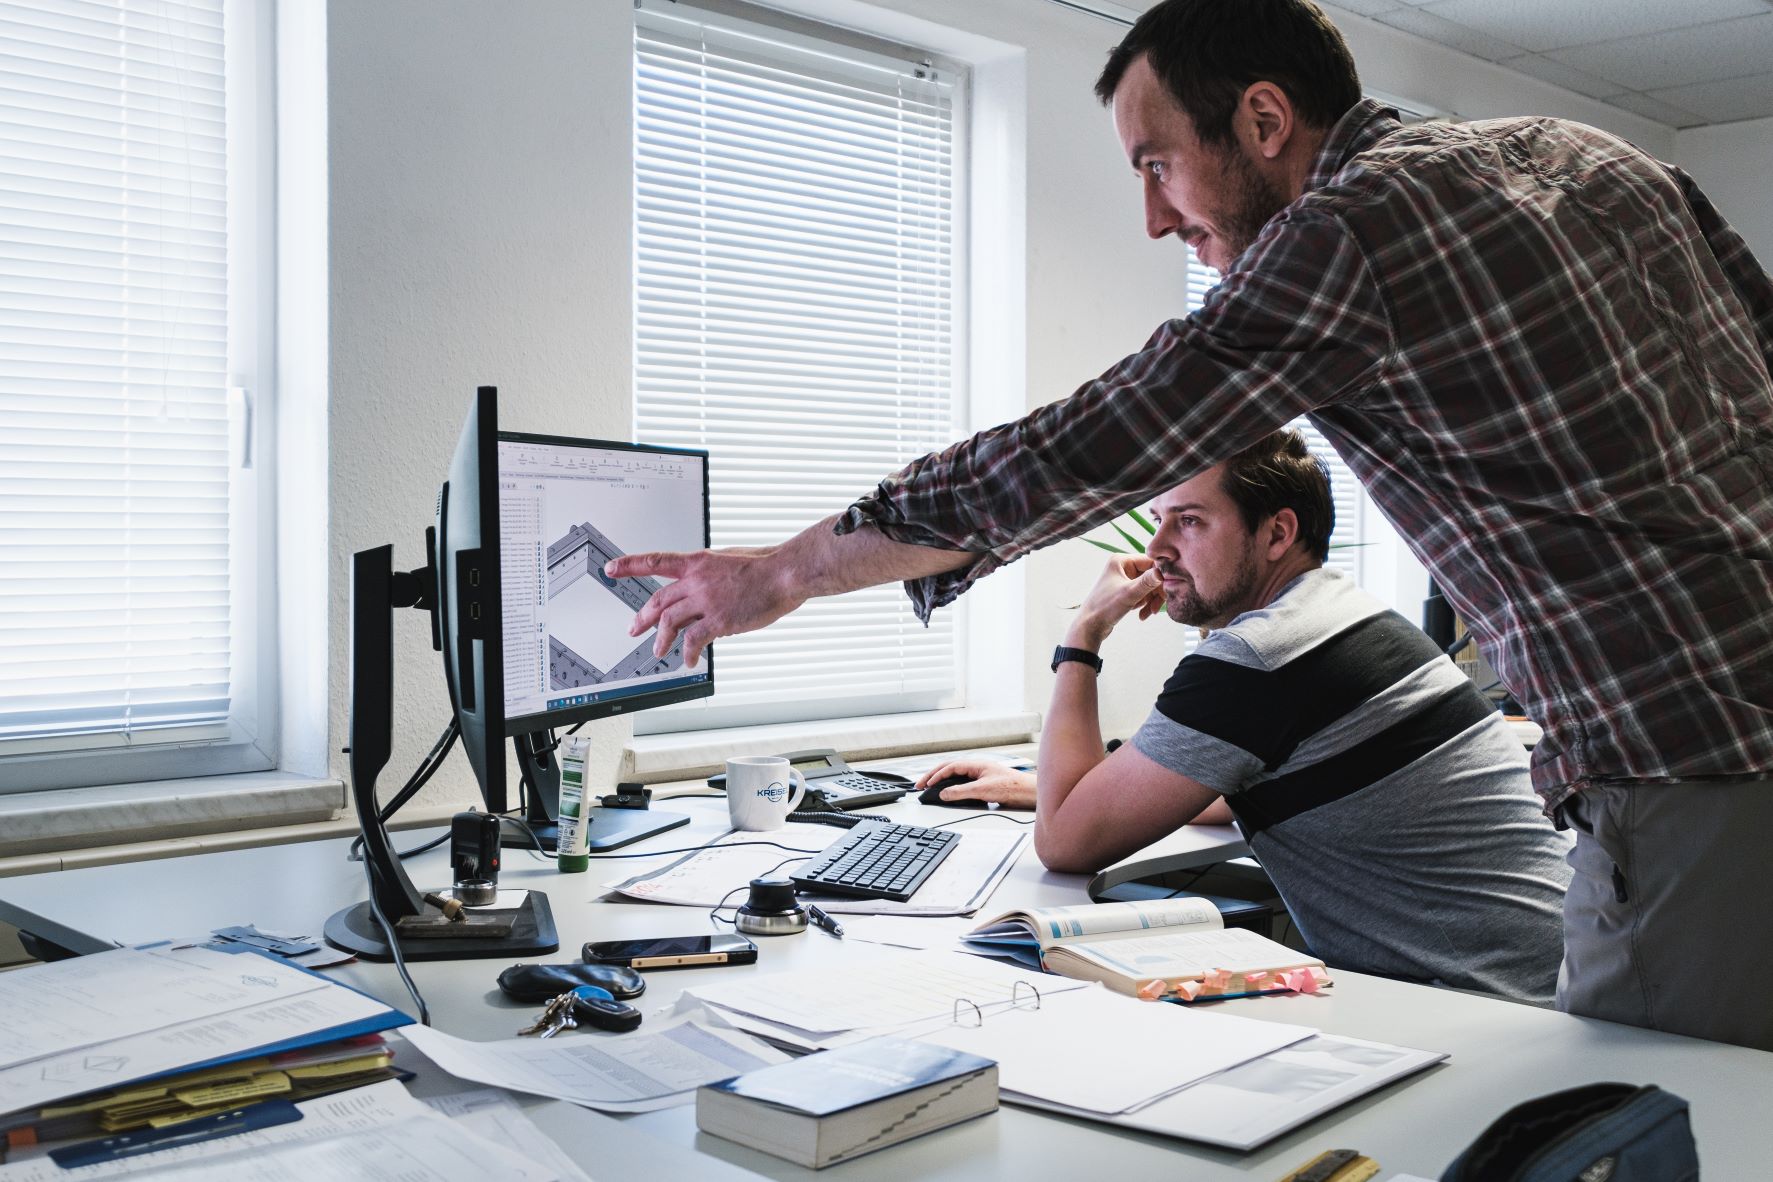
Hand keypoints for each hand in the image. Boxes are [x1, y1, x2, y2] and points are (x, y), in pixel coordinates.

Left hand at [604, 545, 800, 668]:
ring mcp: (706, 601)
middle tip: (634, 628)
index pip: (655, 561)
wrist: (785, 572)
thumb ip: (708, 572)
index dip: (630, 565)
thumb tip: (700, 584)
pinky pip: (694, 640)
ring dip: (660, 639)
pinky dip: (688, 652)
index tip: (612, 569)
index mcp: (697, 562)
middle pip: (658, 600)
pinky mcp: (719, 620)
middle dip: (642, 617)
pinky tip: (689, 659)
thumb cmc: (765, 564)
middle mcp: (696, 581)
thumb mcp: (728, 559)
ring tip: (659, 650)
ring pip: (669, 622)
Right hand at [912, 759, 1036, 808]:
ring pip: (955, 775)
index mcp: (975, 764)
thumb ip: (961, 792)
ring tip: (929, 787)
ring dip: (941, 780)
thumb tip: (943, 794)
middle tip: (920, 785)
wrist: (1028, 793)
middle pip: (949, 768)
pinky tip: (949, 792)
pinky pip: (963, 782)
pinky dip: (952, 786)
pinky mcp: (984, 784)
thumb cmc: (1011, 786)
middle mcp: (977, 768)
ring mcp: (980, 775)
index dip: (935, 775)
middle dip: (933, 776)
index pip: (949, 767)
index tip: (925, 784)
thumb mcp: (982, 790)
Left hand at [1069, 554, 1162, 647]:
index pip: (1151, 562)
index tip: (1166, 591)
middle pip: (1151, 575)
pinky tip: (1141, 615)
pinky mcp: (1124, 590)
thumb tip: (1162, 572)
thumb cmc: (1105, 608)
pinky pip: (1142, 594)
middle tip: (1156, 608)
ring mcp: (1123, 578)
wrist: (1090, 627)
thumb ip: (1147, 582)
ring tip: (1146, 614)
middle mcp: (1122, 566)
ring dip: (1150, 601)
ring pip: (1148, 586)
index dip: (1160, 577)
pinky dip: (1144, 604)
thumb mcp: (1129, 594)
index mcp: (1121, 560)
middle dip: (1155, 593)